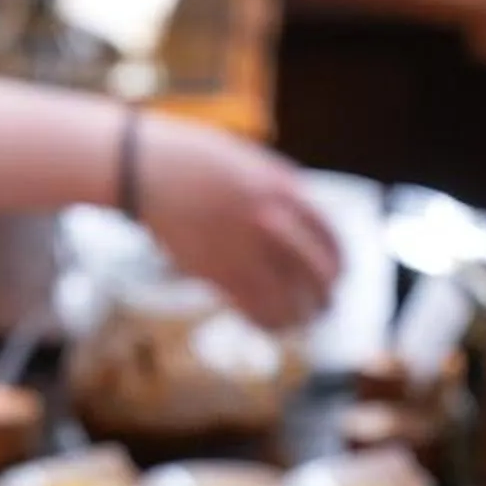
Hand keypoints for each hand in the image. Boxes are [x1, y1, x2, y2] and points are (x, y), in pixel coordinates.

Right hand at [136, 121, 339, 330]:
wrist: (145, 168)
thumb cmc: (195, 160)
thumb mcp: (250, 165)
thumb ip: (280, 192)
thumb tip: (305, 227)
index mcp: (282, 188)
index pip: (329, 234)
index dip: (340, 260)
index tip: (340, 274)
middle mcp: (269, 219)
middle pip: (316, 272)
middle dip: (325, 294)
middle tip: (326, 305)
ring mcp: (243, 246)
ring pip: (288, 297)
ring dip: (300, 316)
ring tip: (301, 323)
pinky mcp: (216, 270)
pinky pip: (253, 307)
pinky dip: (266, 321)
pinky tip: (269, 325)